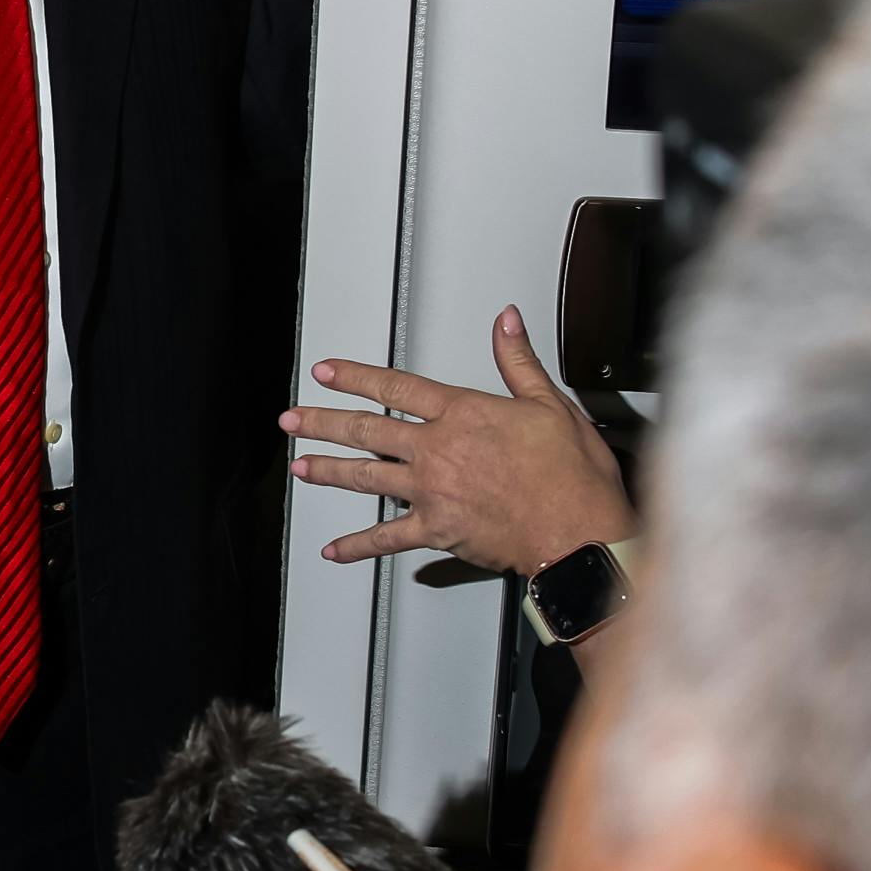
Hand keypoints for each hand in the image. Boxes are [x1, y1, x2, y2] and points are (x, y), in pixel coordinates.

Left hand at [287, 306, 633, 576]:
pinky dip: (358, 546)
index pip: (396, 386)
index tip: (327, 372)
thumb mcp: (549, 404)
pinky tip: (334, 549)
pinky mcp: (436, 529)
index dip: (356, 376)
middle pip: (367, 429)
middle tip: (293, 419)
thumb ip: (517, 361)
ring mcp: (431, 491)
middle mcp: (437, 449)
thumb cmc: (570, 474)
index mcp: (462, 414)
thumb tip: (505, 322)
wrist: (576, 530)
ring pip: (366, 476)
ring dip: (328, 470)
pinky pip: (387, 538)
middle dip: (323, 422)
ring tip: (301, 466)